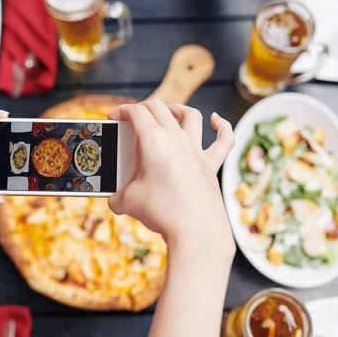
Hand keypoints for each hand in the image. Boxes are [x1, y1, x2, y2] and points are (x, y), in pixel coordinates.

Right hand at [108, 99, 234, 254]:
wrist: (195, 231)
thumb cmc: (161, 212)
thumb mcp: (127, 203)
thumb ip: (117, 197)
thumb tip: (114, 201)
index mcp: (153, 140)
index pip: (136, 112)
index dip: (121, 111)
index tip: (114, 118)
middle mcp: (176, 138)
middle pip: (159, 108)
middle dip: (143, 107)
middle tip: (134, 118)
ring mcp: (197, 150)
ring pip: (191, 115)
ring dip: (177, 109)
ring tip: (169, 112)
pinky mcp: (212, 165)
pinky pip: (224, 139)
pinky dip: (221, 126)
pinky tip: (215, 120)